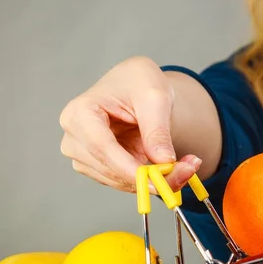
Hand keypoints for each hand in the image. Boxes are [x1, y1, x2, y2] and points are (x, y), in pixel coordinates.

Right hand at [59, 56, 201, 192]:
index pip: (101, 146)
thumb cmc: (139, 82)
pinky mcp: (97, 167)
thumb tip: (164, 162)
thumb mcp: (154, 97)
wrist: (136, 87)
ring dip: (153, 180)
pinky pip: (124, 181)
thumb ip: (157, 130)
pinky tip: (169, 168)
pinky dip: (148, 179)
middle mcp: (74, 137)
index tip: (156, 181)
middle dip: (149, 176)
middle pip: (109, 168)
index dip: (127, 168)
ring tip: (186, 165)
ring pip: (118, 181)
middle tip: (188, 170)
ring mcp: (83, 155)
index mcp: (80, 112)